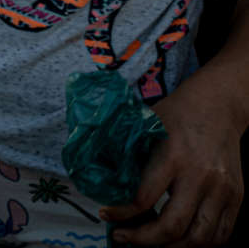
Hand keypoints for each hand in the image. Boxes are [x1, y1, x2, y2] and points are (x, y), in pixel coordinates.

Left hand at [102, 71, 244, 245]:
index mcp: (172, 156)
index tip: (106, 216)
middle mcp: (201, 176)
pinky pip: (221, 233)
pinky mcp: (237, 196)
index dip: (122, 214)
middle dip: (144, 240)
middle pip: (173, 227)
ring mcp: (223, 189)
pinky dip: (199, 243)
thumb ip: (130, 155)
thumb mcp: (146, 125)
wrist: (219, 105)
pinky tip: (180, 238)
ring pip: (200, 238)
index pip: (144, 199)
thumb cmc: (177, 113)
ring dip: (172, 247)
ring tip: (152, 241)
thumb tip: (103, 183)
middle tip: (124, 238)